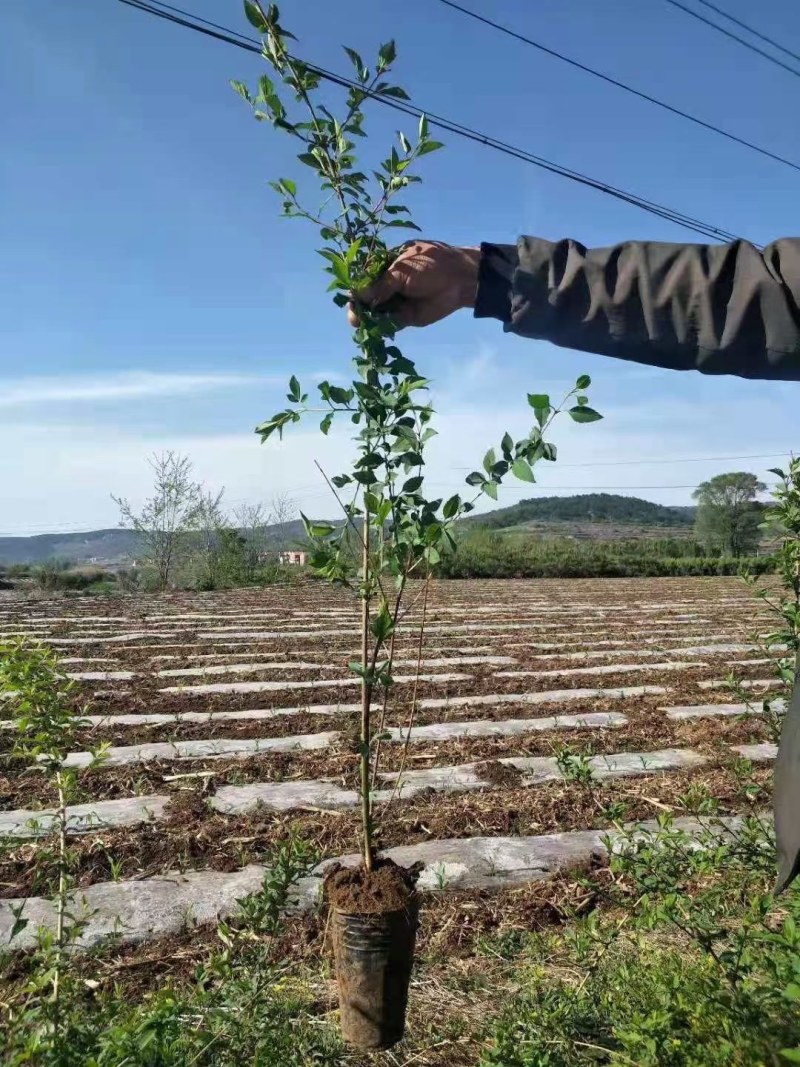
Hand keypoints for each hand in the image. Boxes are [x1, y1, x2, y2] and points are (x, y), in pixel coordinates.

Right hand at [347, 241, 479, 328]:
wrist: (459, 280)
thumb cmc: (431, 265)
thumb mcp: (401, 271)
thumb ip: (380, 285)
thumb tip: (356, 294)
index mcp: (386, 267)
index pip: (364, 279)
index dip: (355, 288)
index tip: (348, 296)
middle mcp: (389, 285)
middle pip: (367, 298)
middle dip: (358, 306)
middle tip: (353, 314)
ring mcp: (396, 302)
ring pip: (376, 313)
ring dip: (366, 318)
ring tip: (359, 322)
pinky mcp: (405, 318)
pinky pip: (388, 324)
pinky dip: (379, 328)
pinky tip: (372, 329)